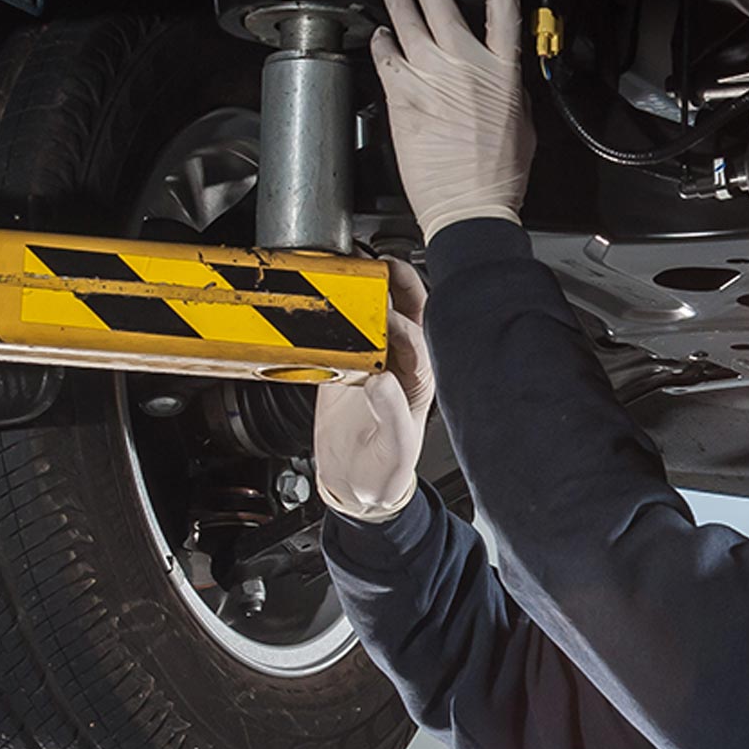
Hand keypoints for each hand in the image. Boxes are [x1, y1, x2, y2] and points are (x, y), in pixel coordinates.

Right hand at [314, 258, 434, 521]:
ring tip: (353, 267)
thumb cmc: (383, 470)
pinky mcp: (346, 364)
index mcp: (420, 382)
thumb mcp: (394, 450)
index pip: (419, 342)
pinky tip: (328, 293)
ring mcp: (375, 360)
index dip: (402, 328)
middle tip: (379, 265)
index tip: (383, 320)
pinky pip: (345, 330)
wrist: (354, 483)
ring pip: (380, 312)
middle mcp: (402, 364)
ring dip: (370, 288)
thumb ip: (392, 415)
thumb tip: (381, 381)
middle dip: (400, 283)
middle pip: (412, 311)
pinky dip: (338, 309)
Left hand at [372, 0, 534, 240]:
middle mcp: (463, 66)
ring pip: (406, 22)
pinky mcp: (401, 97)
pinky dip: (382, 41)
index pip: (504, 12)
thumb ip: (509, 91)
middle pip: (441, 4)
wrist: (468, 207)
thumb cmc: (497, 177)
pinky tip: (380, 35)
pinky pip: (386, 57)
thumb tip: (500, 78)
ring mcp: (429, 78)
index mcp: (501, 72)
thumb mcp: (521, 125)